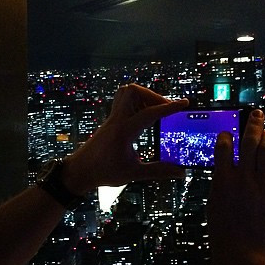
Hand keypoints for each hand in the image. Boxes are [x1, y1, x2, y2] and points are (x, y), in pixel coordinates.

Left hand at [63, 83, 188, 193]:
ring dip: (143, 97)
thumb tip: (181, 172)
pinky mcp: (110, 121)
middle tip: (164, 109)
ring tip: (154, 112)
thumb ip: (158, 171)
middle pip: (133, 91)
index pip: (150, 112)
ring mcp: (112, 118)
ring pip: (126, 92)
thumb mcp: (133, 173)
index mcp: (124, 131)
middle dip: (153, 95)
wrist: (79, 171)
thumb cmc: (103, 172)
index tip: (185, 103)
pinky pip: (122, 102)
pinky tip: (142, 119)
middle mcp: (117, 120)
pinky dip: (136, 103)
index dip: (170, 107)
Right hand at [207, 109, 264, 264]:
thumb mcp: (214, 203)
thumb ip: (222, 182)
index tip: (228, 133)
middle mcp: (242, 180)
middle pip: (250, 142)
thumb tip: (227, 165)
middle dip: (253, 123)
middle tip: (256, 113)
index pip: (224, 146)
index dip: (227, 136)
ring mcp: (262, 187)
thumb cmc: (224, 233)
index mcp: (222, 181)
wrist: (241, 255)